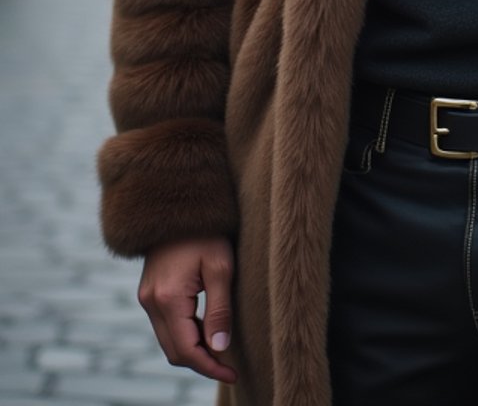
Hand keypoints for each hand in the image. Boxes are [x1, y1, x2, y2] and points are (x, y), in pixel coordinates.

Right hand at [137, 237, 236, 383]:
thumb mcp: (220, 266)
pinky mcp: (149, 293)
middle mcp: (151, 302)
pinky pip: (165, 327)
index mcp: (167, 298)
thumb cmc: (206, 231)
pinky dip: (184, 335)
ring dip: (193, 350)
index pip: (187, 351)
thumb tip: (220, 349)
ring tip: (221, 349)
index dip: (210, 367)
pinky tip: (205, 330)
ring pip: (168, 342)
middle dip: (202, 363)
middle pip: (174, 352)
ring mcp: (147, 298)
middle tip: (230, 365)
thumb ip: (220, 309)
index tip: (233, 373)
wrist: (178, 202)